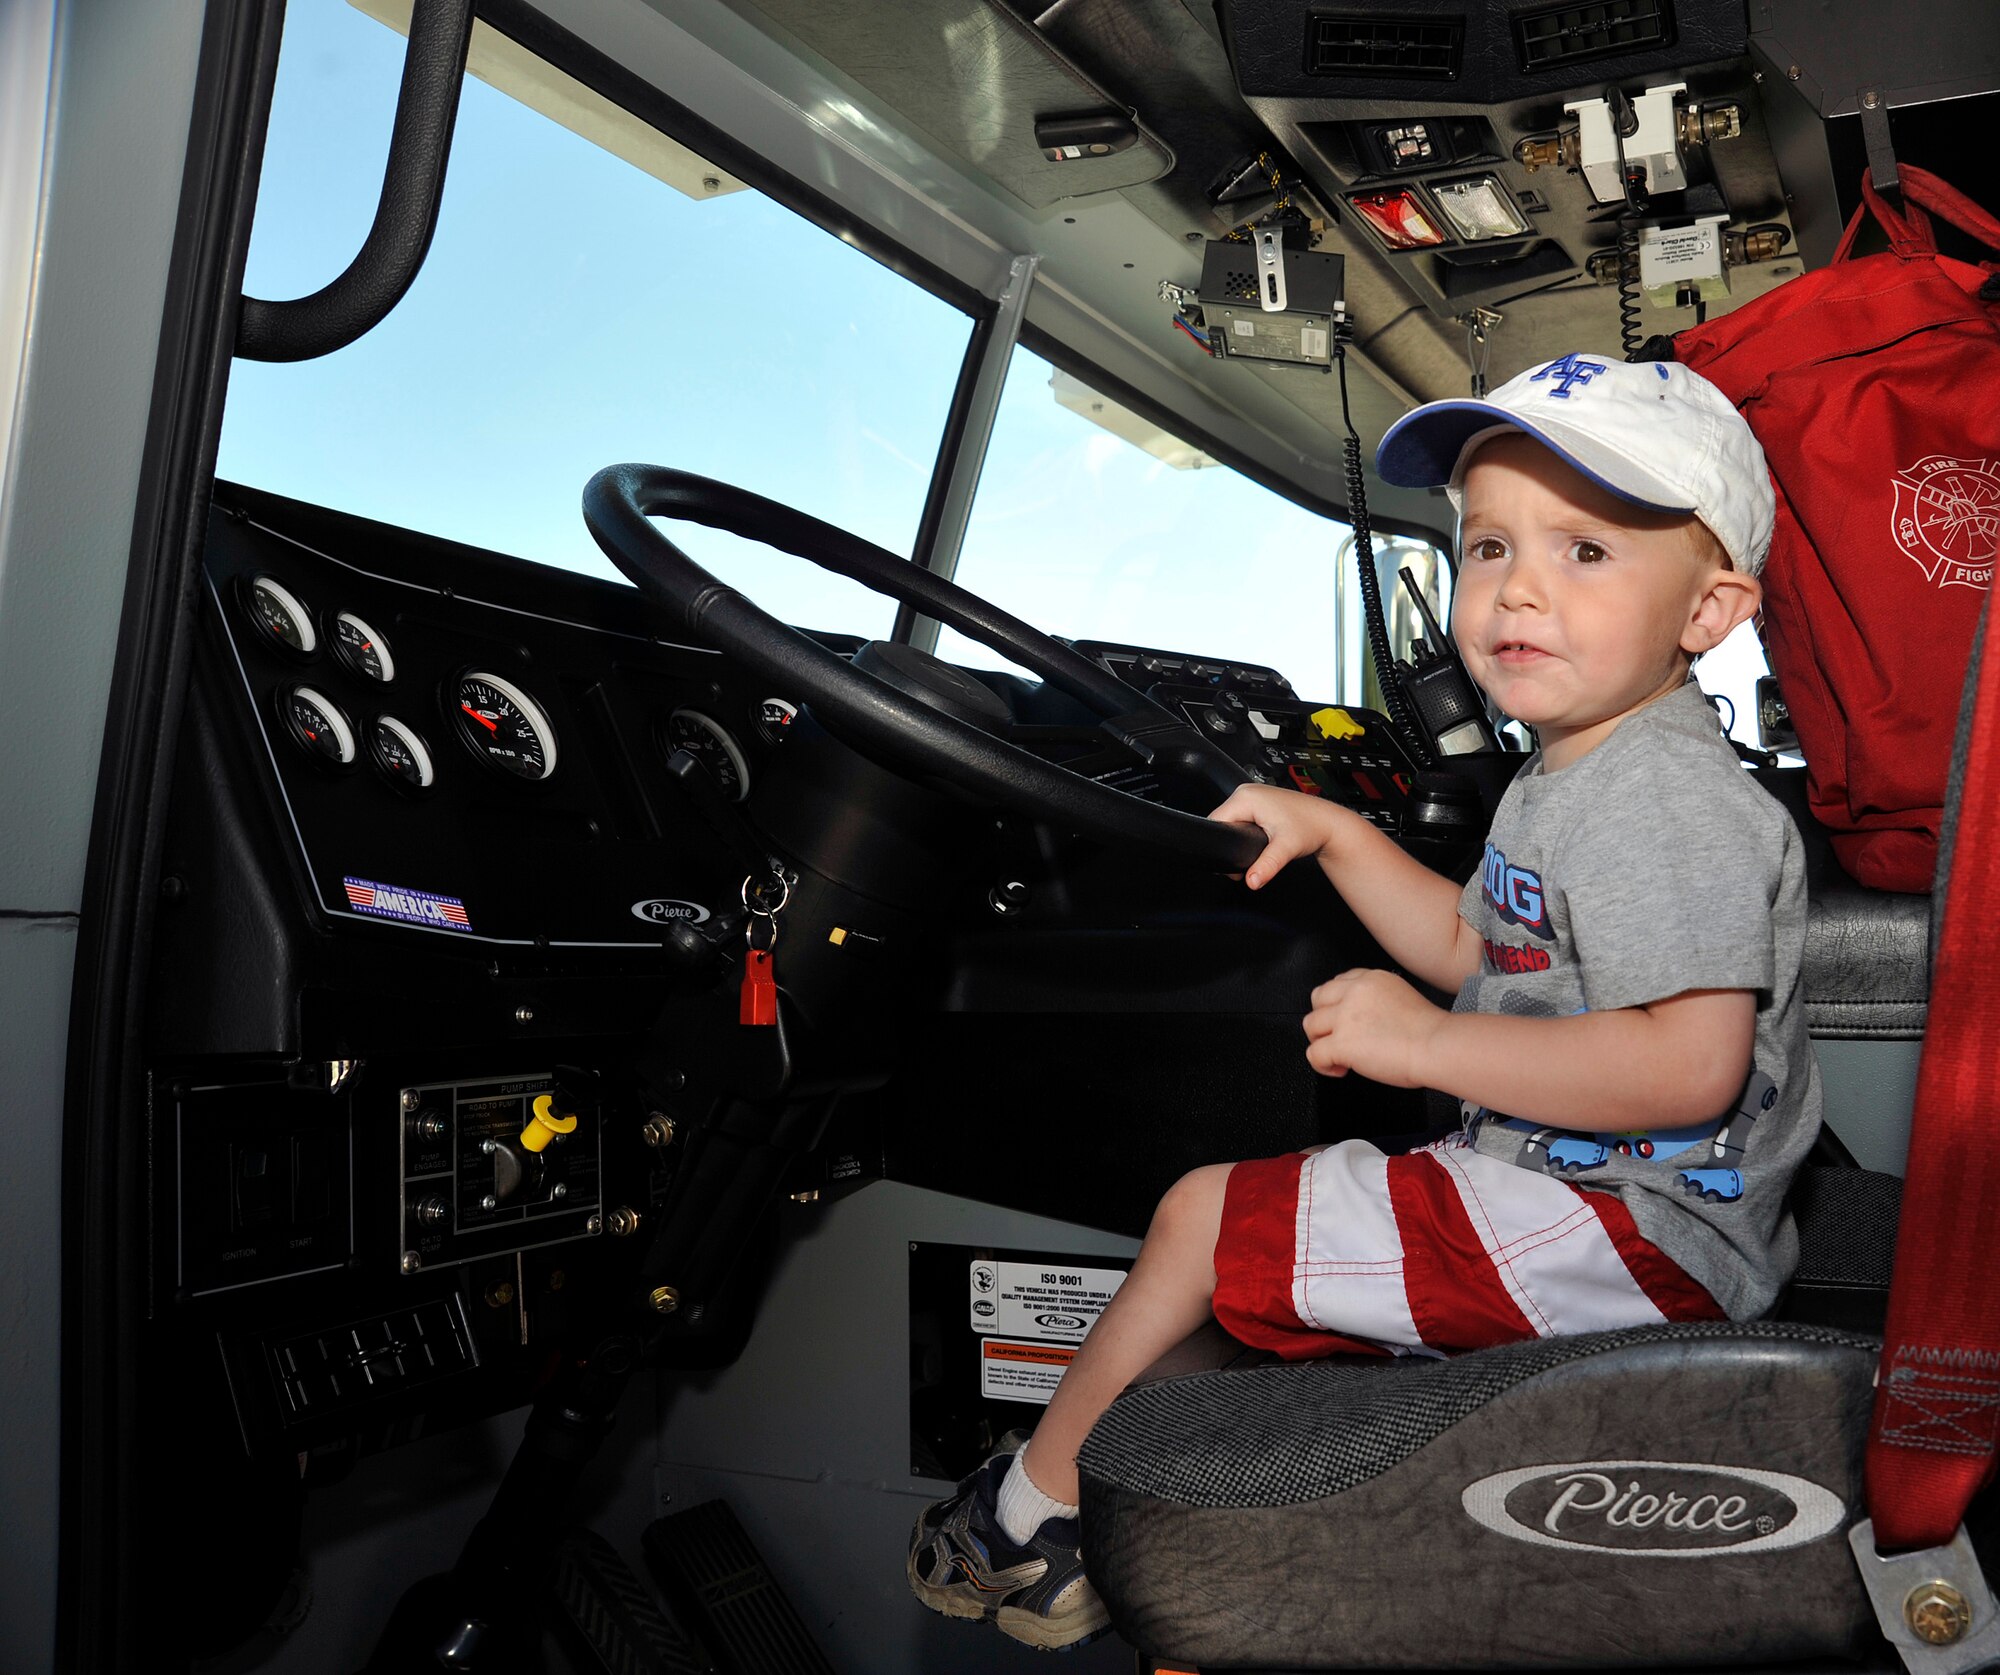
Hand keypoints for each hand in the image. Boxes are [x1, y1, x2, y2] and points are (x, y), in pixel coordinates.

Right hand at [1207, 783, 1343, 889]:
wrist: (1327, 822)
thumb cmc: (1310, 827)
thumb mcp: (1285, 849)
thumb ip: (1266, 866)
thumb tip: (1251, 881)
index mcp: (1246, 797)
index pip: (1217, 821)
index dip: (1221, 844)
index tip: (1231, 860)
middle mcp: (1246, 791)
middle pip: (1222, 821)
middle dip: (1229, 843)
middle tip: (1246, 860)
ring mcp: (1251, 794)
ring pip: (1230, 820)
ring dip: (1236, 837)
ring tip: (1253, 849)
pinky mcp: (1257, 800)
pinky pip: (1240, 816)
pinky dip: (1243, 830)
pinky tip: (1255, 840)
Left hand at [1303, 969, 1443, 1085]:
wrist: (1437, 1046)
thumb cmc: (1431, 1032)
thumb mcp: (1402, 998)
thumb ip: (1377, 1002)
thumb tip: (1363, 1022)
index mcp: (1372, 979)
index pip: (1338, 984)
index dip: (1337, 1005)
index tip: (1345, 1020)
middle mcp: (1355, 992)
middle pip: (1318, 999)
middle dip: (1323, 1019)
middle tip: (1337, 1037)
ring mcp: (1345, 1016)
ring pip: (1310, 1025)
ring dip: (1320, 1041)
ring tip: (1338, 1056)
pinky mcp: (1341, 1042)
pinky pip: (1314, 1054)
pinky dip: (1322, 1066)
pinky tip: (1340, 1069)